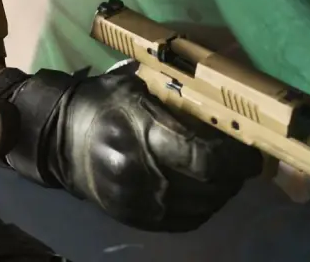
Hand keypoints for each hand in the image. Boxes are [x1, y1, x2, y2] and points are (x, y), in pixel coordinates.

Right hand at [0, 67, 263, 231]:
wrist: (58, 139)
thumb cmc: (102, 104)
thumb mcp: (136, 88)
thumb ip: (177, 99)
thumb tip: (226, 106)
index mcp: (141, 136)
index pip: (206, 159)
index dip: (238, 159)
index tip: (251, 151)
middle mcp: (141, 175)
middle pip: (210, 186)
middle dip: (236, 175)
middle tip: (245, 161)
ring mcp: (138, 202)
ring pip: (203, 206)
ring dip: (223, 192)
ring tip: (227, 174)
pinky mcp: (136, 219)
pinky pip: (186, 221)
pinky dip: (205, 207)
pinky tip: (206, 191)